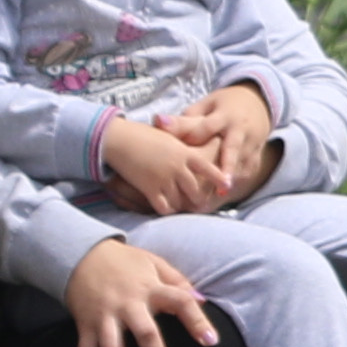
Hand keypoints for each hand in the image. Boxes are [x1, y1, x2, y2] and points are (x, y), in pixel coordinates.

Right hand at [67, 238, 226, 346]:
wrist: (80, 254)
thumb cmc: (124, 262)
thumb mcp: (154, 263)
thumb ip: (178, 281)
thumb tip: (203, 300)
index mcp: (150, 288)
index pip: (179, 302)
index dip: (196, 321)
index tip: (210, 342)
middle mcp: (127, 305)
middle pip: (144, 334)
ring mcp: (104, 318)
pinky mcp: (84, 326)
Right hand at [97, 114, 224, 216]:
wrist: (120, 139)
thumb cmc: (144, 135)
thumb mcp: (170, 137)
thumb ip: (183, 149)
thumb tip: (195, 153)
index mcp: (185, 153)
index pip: (209, 169)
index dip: (219, 179)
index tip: (227, 187)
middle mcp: (178, 168)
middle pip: (195, 190)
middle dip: (199, 199)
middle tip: (200, 204)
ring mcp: (164, 179)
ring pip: (181, 200)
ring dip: (183, 206)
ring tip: (184, 208)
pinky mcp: (149, 189)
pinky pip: (163, 207)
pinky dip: (167, 210)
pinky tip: (166, 209)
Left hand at [148, 83, 278, 206]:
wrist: (257, 106)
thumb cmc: (222, 107)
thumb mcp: (205, 107)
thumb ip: (184, 121)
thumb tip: (157, 121)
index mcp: (225, 116)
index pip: (208, 128)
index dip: (193, 137)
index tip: (182, 152)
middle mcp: (241, 132)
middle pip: (233, 151)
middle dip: (227, 168)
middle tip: (222, 186)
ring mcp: (251, 147)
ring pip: (240, 168)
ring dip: (225, 185)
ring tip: (206, 203)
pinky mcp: (255, 159)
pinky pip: (244, 176)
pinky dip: (229, 189)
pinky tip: (214, 201)